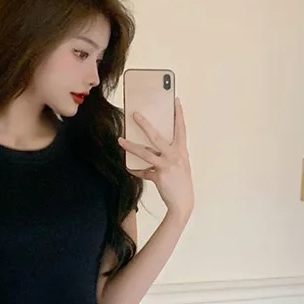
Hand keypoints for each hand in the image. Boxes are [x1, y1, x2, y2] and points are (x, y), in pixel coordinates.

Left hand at [118, 98, 194, 219]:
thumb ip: (168, 155)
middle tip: (135, 114)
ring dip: (131, 146)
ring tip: (120, 140)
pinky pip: (143, 171)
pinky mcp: (159, 176)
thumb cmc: (180, 183)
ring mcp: (167, 165)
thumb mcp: (179, 166)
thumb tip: (151, 149)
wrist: (183, 203)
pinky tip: (127, 167)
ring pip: (145, 152)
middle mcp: (175, 156)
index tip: (175, 101)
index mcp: (181, 151)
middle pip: (157, 136)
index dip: (178, 114)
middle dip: (145, 124)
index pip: (181, 129)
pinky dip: (135, 170)